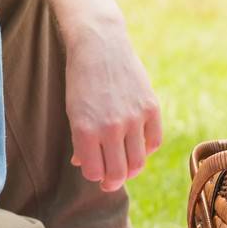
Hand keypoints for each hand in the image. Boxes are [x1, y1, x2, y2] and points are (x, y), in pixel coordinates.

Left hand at [63, 16, 162, 192]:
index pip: (94, 171)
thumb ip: (80, 140)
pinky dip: (146, 150)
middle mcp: (110, 127)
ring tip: (124, 168)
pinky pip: (154, 142)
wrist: (100, 45)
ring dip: (131, 170)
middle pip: (118, 172)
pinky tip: (137, 147)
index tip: (93, 172)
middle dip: (112, 182)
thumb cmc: (80, 80)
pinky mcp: (151, 108)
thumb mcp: (72, 110)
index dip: (94, 175)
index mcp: (85, 129)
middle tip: (110, 182)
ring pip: (138, 162)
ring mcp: (133, 118)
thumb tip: (84, 165)